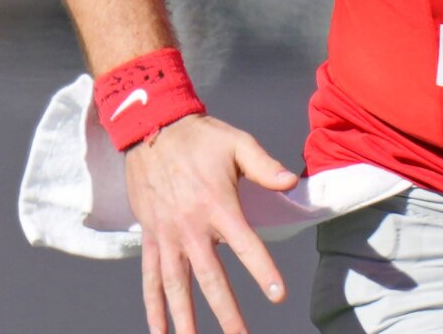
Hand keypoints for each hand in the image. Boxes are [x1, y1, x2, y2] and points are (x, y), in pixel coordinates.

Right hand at [125, 114, 299, 333]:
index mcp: (218, 205)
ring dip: (186, 319)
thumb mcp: (237, 143)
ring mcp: (167, 235)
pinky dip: (154, 306)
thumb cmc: (200, 138)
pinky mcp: (151, 237)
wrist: (153, 129)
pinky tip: (160, 331)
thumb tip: (291, 180)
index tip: (278, 295)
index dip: (262, 271)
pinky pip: (150, 278)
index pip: (245, 245)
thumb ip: (265, 165)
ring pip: (177, 286)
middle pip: (211, 278)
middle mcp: (190, 227)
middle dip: (227, 312)